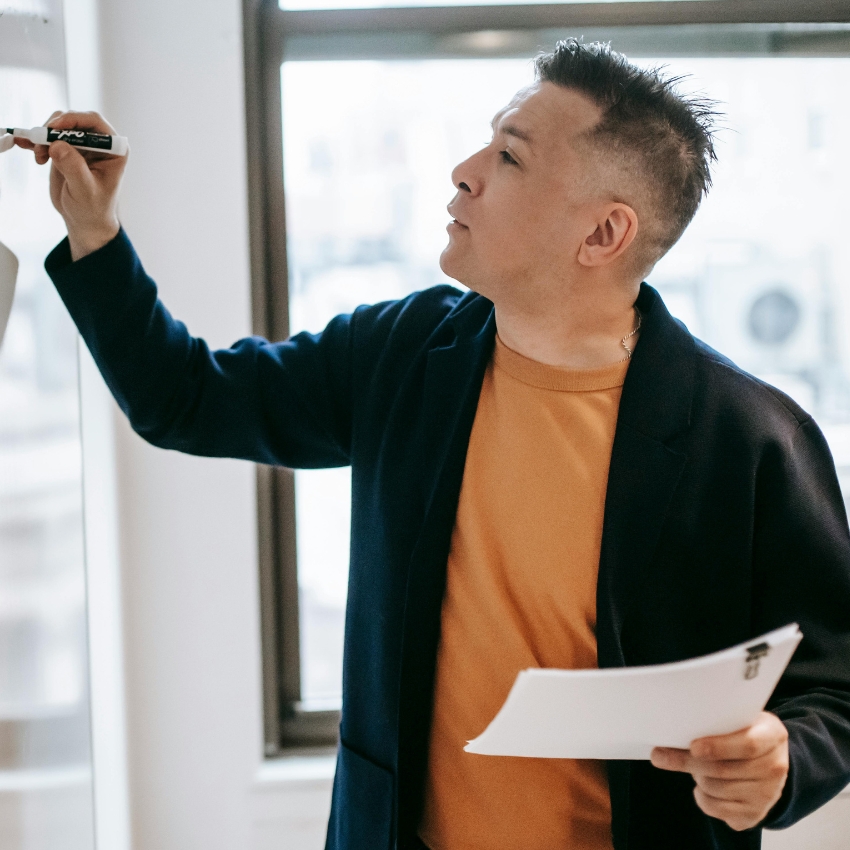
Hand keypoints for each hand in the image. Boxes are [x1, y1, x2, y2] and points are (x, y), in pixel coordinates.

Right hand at [16, 111, 126, 260]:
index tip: (53, 128)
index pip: (94, 122)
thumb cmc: (92, 208)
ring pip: (58, 125)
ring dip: (44, 136)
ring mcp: (82, 145)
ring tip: (40, 157)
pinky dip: (35, 139)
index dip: (73, 120)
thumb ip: (74, 168)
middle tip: (41, 145)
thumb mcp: (85, 191)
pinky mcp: (66, 149)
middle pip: (74, 120)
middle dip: (54, 128)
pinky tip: (24, 144)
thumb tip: (58, 145)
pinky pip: (48, 136)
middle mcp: (100, 143)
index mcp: (114, 150)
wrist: (84, 220)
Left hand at [650, 712, 788, 831]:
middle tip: (660, 755)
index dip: (718, 747)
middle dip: (688, 763)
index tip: (693, 747)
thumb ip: (716, 721)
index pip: (748, 745)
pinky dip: (702, 798)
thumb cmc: (743, 732)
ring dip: (696, 778)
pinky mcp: (755, 814)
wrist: (770, 759)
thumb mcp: (739, 719)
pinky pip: (717, 809)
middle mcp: (775, 767)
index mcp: (773, 736)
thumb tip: (673, 728)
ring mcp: (767, 794)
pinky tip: (701, 786)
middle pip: (724, 769)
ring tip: (692, 766)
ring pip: (717, 789)